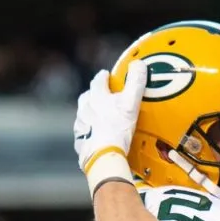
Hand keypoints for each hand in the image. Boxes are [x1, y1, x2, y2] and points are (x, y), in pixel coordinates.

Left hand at [74, 60, 147, 196]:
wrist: (104, 156)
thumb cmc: (117, 128)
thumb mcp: (131, 103)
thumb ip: (136, 82)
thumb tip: (139, 64)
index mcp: (96, 97)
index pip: (98, 81)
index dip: (103, 77)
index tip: (106, 75)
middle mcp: (84, 109)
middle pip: (86, 96)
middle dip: (94, 94)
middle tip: (102, 96)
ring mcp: (80, 126)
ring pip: (83, 115)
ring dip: (90, 113)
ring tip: (100, 117)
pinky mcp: (80, 142)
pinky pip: (83, 133)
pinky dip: (89, 132)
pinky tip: (96, 137)